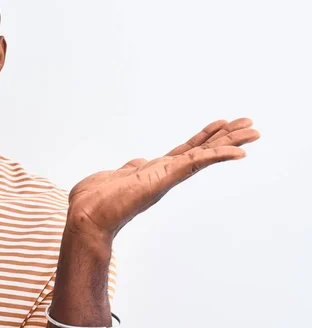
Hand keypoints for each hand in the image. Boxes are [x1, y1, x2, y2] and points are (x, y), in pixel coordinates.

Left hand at [67, 118, 259, 239]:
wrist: (86, 217)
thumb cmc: (96, 201)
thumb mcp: (115, 176)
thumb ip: (129, 169)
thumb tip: (138, 162)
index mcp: (154, 171)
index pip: (185, 151)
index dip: (204, 137)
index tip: (221, 124)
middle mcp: (164, 174)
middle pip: (201, 150)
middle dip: (225, 137)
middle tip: (250, 125)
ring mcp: (166, 177)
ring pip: (203, 155)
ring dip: (229, 143)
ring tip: (253, 131)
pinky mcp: (163, 180)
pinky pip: (193, 164)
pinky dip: (216, 156)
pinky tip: (236, 152)